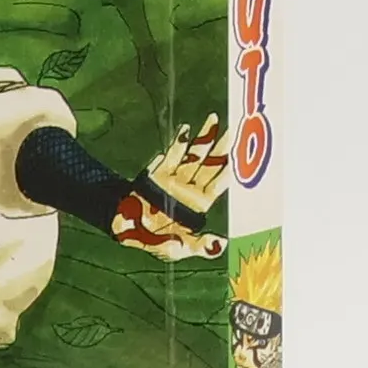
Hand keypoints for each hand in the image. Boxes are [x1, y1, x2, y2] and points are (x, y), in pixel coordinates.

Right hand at [111, 115, 233, 258]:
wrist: (126, 231)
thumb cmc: (156, 242)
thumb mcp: (179, 249)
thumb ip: (199, 246)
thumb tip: (221, 245)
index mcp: (198, 205)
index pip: (217, 185)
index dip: (228, 171)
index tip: (241, 156)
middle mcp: (189, 189)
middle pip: (209, 165)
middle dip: (222, 147)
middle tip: (236, 129)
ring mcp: (174, 179)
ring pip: (193, 156)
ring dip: (203, 139)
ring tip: (214, 119)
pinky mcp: (158, 174)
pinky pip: (171, 156)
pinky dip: (178, 144)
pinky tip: (186, 130)